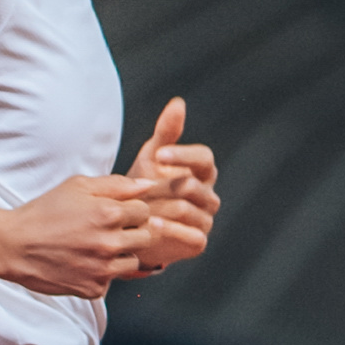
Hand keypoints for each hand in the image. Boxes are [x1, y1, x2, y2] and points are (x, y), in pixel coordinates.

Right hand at [0, 130, 215, 298]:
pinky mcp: (94, 289)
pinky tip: (82, 262)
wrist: (13, 245)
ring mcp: (102, 269)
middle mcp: (109, 243)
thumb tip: (148, 184)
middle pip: (147, 236)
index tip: (118, 211)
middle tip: (110, 228)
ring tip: (95, 245)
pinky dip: (103, 272)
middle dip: (134, 231)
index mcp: (108, 214)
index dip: (133, 209)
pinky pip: (112, 280)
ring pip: (133, 260)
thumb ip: (116, 185)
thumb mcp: (78, 186)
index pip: (145, 210)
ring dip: (121, 253)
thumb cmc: (45, 211)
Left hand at [123, 95, 219, 274]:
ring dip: (160, 206)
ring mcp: (205, 219)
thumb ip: (166, 132)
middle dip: (162, 185)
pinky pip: (190, 235)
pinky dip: (169, 230)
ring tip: (138, 206)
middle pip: (193, 185)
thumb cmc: (147, 183)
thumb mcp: (153, 156)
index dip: (183, 155)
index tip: (159, 154)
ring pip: (187, 209)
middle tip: (138, 188)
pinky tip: (150, 223)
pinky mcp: (198, 242)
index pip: (204, 158)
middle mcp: (209, 195)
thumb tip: (178, 103)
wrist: (135, 223)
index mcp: (203, 171)